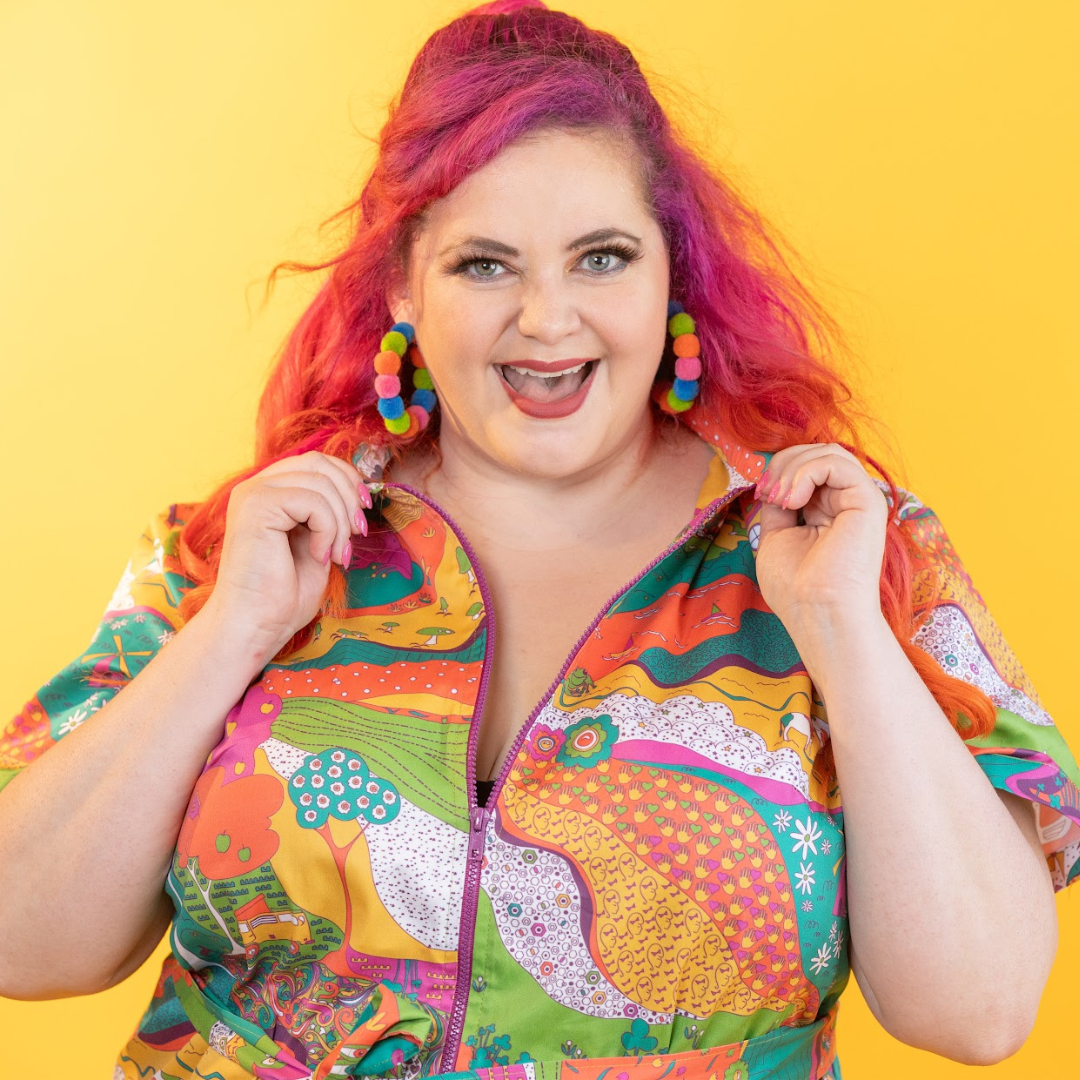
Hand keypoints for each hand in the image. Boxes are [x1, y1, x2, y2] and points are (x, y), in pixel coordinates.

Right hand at [201, 451, 372, 659]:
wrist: (256, 626)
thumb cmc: (283, 595)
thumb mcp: (316, 542)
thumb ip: (326, 513)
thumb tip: (358, 492)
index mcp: (269, 492)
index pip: (316, 461)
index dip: (348, 479)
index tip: (363, 510)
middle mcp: (256, 486)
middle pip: (320, 463)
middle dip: (350, 497)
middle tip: (357, 534)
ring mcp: (253, 493)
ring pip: (321, 482)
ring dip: (341, 522)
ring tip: (337, 556)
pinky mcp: (256, 505)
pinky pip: (314, 502)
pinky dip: (328, 530)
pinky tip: (319, 557)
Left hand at [753, 443, 889, 634]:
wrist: (817, 613)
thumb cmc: (796, 587)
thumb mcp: (777, 534)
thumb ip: (779, 503)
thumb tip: (773, 478)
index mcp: (827, 510)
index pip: (807, 467)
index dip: (779, 470)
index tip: (761, 494)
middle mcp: (845, 502)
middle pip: (817, 452)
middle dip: (782, 464)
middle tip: (767, 493)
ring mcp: (858, 500)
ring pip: (828, 451)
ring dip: (792, 467)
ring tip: (780, 498)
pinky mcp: (868, 501)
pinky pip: (836, 462)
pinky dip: (806, 472)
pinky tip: (793, 500)